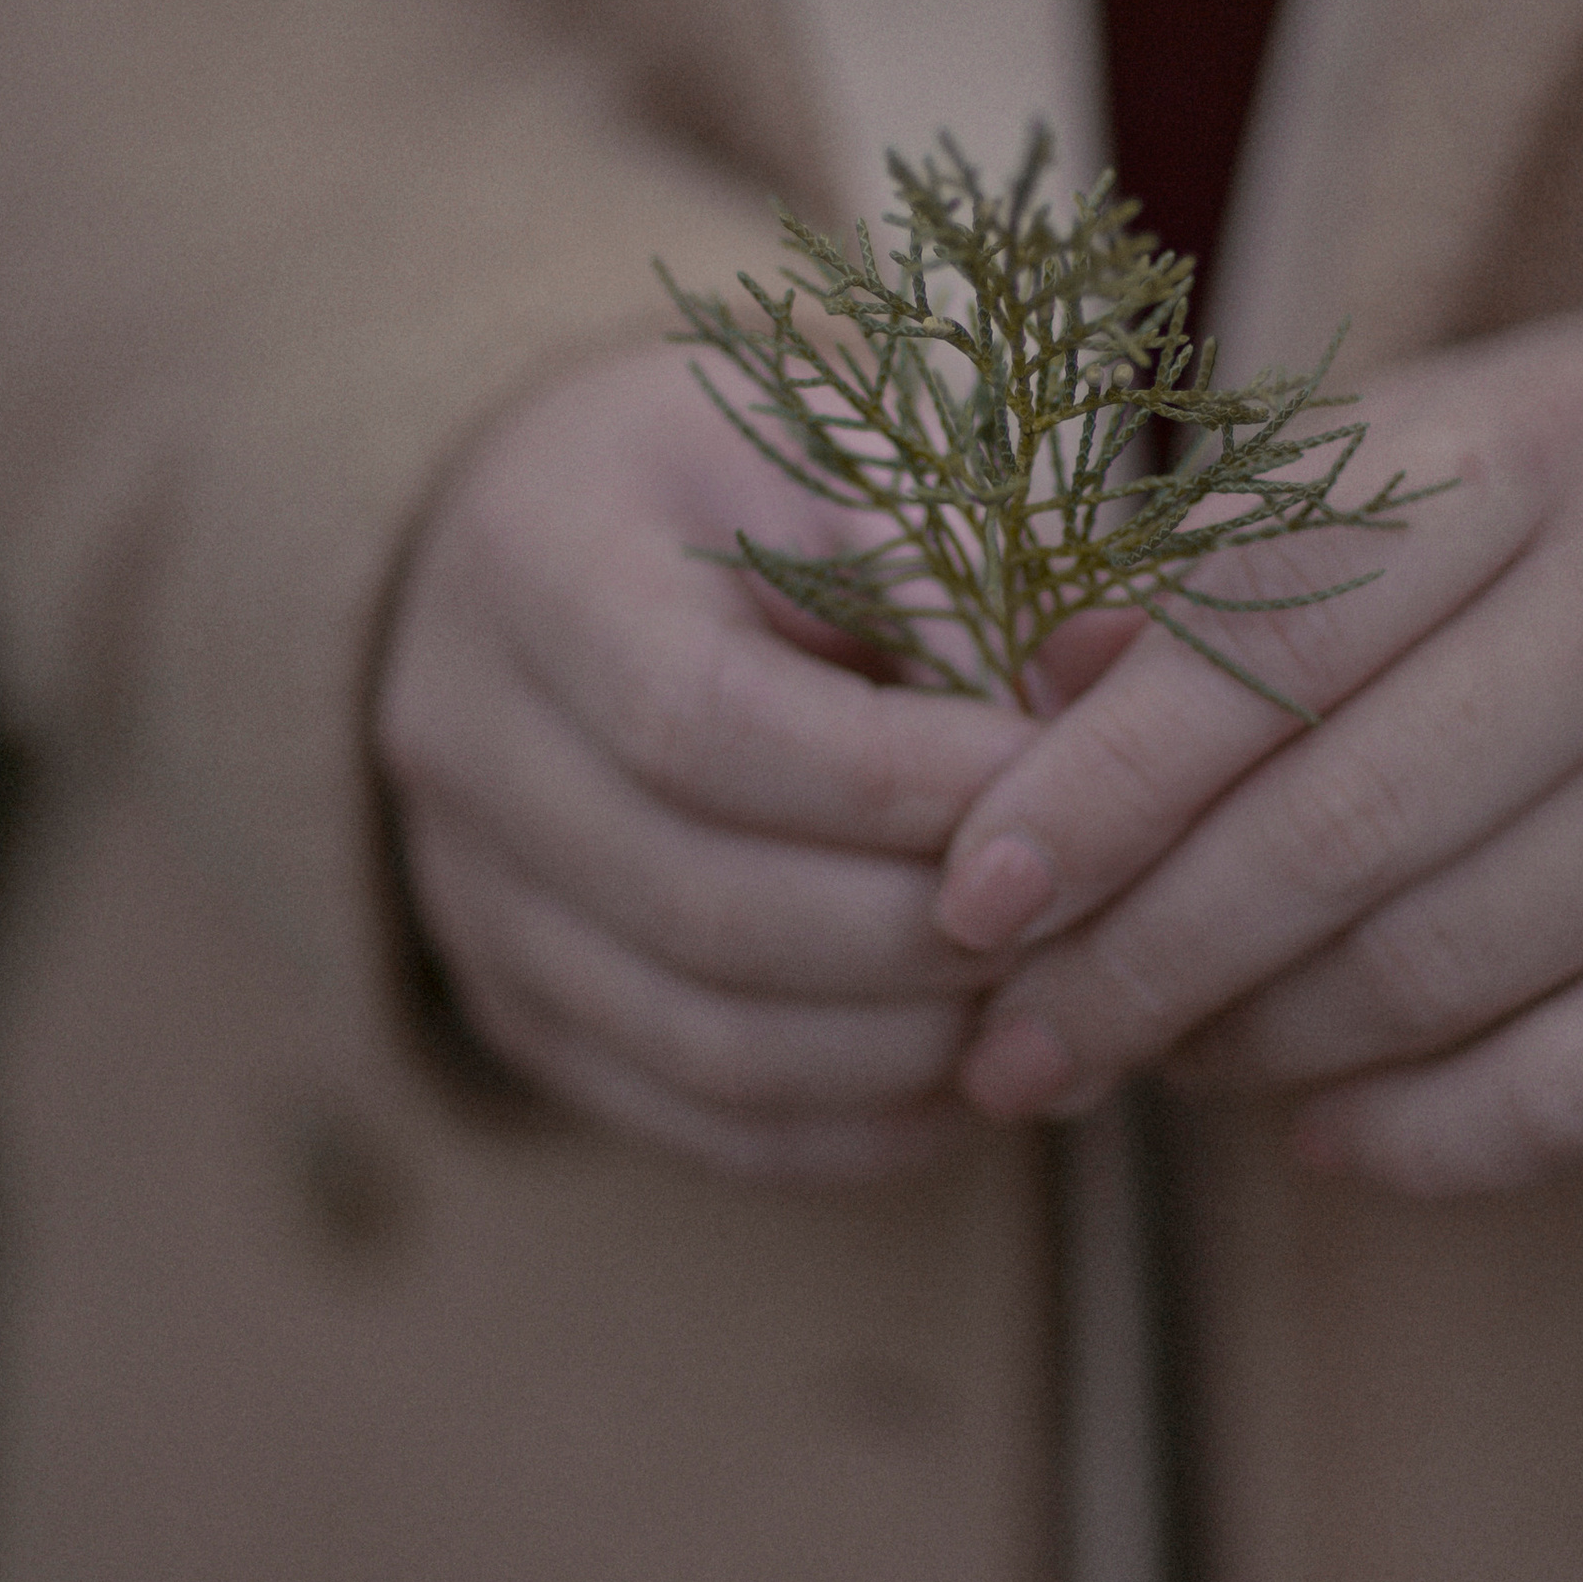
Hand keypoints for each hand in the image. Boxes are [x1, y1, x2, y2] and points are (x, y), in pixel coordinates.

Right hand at [376, 342, 1031, 1182]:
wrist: (569, 542)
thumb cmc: (751, 481)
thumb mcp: (851, 454)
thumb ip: (963, 570)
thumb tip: (1121, 684)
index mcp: (532, 566)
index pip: (704, 725)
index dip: (899, 785)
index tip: (1062, 784)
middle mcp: (461, 745)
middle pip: (703, 904)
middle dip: (925, 932)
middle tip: (1087, 916)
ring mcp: (470, 898)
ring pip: (703, 1041)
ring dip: (903, 1050)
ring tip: (1048, 1003)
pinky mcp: (518, 1008)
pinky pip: (694, 1117)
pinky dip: (850, 1127)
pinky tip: (970, 1081)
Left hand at [933, 302, 1582, 1195]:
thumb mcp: (1448, 455)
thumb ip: (1239, 560)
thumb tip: (1027, 693)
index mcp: (1534, 448)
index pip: (1263, 637)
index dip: (1095, 787)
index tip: (969, 899)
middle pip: (1330, 831)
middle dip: (1135, 964)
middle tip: (1016, 1047)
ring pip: (1431, 973)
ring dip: (1251, 1049)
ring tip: (1156, 1061)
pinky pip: (1565, 1092)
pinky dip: (1409, 1134)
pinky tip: (1318, 1130)